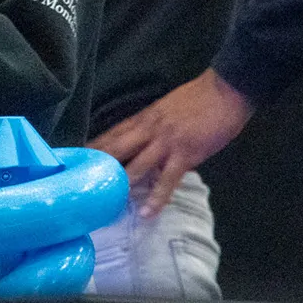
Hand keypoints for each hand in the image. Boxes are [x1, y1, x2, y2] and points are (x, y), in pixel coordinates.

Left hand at [89, 68, 252, 217]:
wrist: (227, 89)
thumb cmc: (201, 98)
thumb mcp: (168, 108)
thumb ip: (154, 126)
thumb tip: (145, 143)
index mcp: (145, 118)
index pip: (113, 133)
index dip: (94, 147)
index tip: (76, 160)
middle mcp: (148, 129)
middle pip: (115, 149)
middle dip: (97, 166)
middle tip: (79, 184)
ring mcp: (165, 142)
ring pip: (136, 166)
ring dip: (121, 184)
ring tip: (106, 203)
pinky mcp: (185, 153)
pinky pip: (167, 179)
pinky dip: (157, 197)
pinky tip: (147, 212)